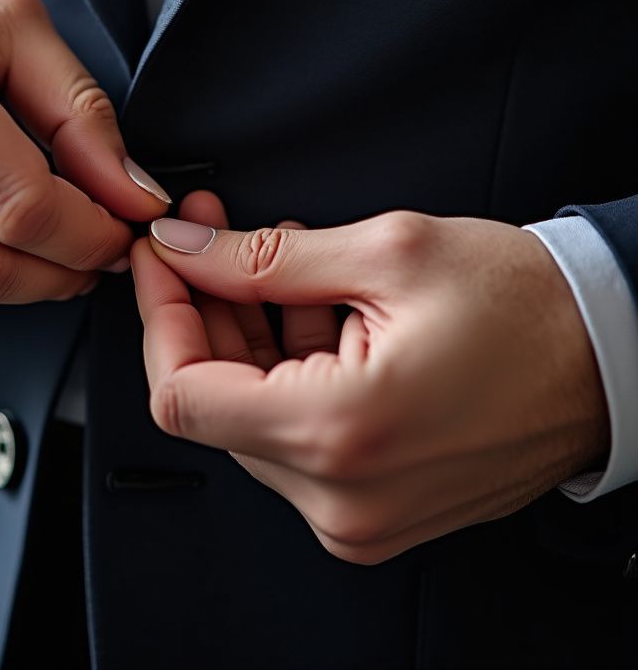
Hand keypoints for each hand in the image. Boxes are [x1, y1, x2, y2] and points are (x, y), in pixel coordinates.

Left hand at [132, 191, 608, 563]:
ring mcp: (358, 515)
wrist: (613, 357)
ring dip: (247, 334)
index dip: (160, 314)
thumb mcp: (386, 252)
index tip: (159, 259)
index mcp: (340, 435)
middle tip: (210, 236)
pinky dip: (284, 370)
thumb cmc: (525, 305)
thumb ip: (263, 257)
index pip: (181, 393)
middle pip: (214, 403)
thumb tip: (184, 250)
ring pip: (250, 417)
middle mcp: (342, 499)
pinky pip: (293, 437)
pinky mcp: (373, 509)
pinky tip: (308, 307)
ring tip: (277, 261)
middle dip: (205, 310)